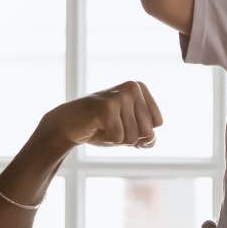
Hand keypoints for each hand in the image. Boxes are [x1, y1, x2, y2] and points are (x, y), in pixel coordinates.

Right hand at [40, 81, 163, 148]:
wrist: (68, 124)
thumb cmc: (102, 126)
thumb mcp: (130, 131)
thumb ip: (147, 137)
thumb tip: (150, 140)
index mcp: (140, 88)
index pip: (158, 123)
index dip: (141, 132)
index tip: (123, 122)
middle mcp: (132, 87)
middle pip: (148, 131)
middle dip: (130, 138)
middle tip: (112, 126)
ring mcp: (119, 96)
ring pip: (133, 137)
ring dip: (118, 139)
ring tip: (104, 127)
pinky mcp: (106, 108)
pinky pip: (119, 138)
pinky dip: (108, 140)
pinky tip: (96, 128)